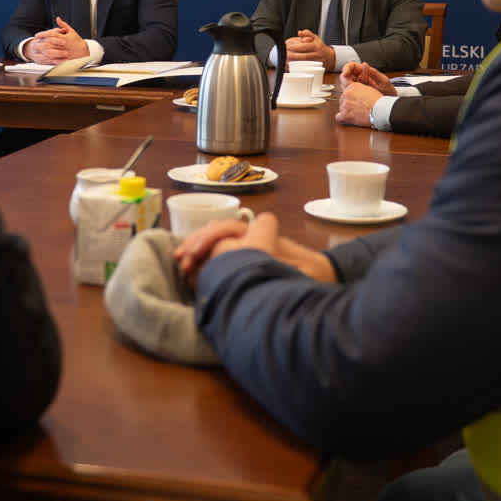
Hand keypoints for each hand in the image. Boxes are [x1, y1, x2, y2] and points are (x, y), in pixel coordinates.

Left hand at [29, 17, 88, 62]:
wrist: (84, 51)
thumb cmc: (77, 41)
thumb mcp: (71, 31)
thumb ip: (63, 25)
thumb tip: (58, 18)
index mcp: (64, 38)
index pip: (52, 34)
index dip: (43, 34)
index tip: (37, 35)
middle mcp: (64, 45)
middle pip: (50, 42)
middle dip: (41, 42)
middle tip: (35, 41)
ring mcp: (64, 52)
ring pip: (51, 51)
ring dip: (43, 50)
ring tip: (38, 49)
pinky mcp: (65, 59)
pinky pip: (55, 59)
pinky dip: (49, 58)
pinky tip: (44, 57)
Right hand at [174, 214, 335, 283]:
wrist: (320, 274)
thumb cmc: (313, 271)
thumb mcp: (306, 270)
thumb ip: (287, 263)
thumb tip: (263, 258)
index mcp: (261, 235)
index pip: (229, 227)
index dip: (213, 236)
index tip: (199, 253)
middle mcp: (250, 237)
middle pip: (215, 231)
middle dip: (197, 243)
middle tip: (183, 261)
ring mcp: (245, 247)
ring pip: (212, 241)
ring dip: (194, 249)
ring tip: (180, 263)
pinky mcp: (240, 260)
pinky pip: (214, 254)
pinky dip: (199, 259)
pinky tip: (187, 270)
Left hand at [285, 30, 336, 66]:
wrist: (329, 58)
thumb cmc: (320, 47)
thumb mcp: (315, 38)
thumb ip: (307, 33)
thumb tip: (299, 32)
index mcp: (317, 46)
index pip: (306, 47)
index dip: (297, 47)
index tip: (289, 47)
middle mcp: (317, 55)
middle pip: (304, 56)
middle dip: (294, 56)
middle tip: (285, 54)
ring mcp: (316, 63)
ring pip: (304, 64)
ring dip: (295, 63)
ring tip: (286, 61)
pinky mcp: (314, 69)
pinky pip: (305, 69)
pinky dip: (297, 69)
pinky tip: (291, 67)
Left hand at [336, 82, 384, 127]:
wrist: (381, 110)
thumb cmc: (378, 101)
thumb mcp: (368, 89)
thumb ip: (359, 90)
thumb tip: (356, 95)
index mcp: (352, 86)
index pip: (346, 92)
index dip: (351, 97)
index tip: (354, 101)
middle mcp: (347, 93)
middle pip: (342, 100)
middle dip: (348, 104)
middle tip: (357, 108)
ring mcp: (345, 104)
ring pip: (341, 108)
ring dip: (347, 111)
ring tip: (357, 113)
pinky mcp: (345, 114)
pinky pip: (338, 117)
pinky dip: (342, 119)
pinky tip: (348, 119)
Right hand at [341, 62, 395, 95]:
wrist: (389, 104)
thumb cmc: (389, 91)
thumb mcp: (383, 82)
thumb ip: (374, 73)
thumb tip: (364, 64)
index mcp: (366, 72)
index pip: (351, 66)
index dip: (346, 68)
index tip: (345, 74)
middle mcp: (360, 78)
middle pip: (346, 76)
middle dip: (345, 80)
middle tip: (349, 86)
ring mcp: (358, 86)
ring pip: (345, 85)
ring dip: (346, 88)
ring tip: (353, 93)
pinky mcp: (357, 94)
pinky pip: (349, 93)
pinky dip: (348, 95)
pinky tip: (353, 98)